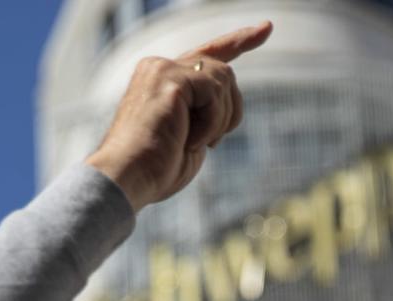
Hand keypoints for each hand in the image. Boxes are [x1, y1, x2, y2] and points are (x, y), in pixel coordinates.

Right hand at [85, 21, 272, 210]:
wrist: (126, 179)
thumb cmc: (154, 170)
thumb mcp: (189, 139)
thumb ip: (206, 116)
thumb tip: (229, 110)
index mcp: (163, 80)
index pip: (208, 53)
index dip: (239, 41)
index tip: (266, 28)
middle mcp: (160, 67)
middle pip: (225, 72)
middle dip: (230, 111)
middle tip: (208, 144)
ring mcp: (163, 69)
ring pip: (224, 79)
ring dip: (219, 120)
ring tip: (192, 142)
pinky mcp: (169, 77)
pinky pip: (214, 92)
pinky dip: (211, 123)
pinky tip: (189, 140)